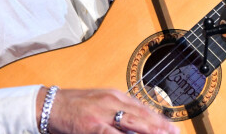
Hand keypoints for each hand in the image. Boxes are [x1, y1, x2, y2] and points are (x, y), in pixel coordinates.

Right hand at [36, 87, 178, 133]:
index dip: (158, 118)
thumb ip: (117, 110)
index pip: (142, 107)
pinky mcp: (92, 126)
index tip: (172, 127)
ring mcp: (102, 113)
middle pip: (141, 116)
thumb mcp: (99, 102)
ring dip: (148, 131)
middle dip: (159, 126)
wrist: (50, 105)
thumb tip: (136, 121)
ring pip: (132, 124)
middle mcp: (111, 101)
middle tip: (174, 133)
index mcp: (114, 95)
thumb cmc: (75, 105)